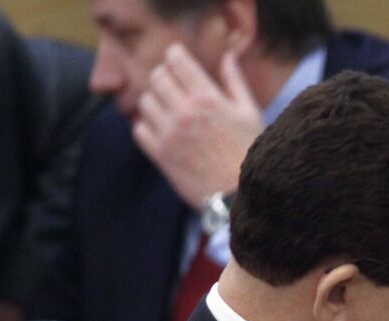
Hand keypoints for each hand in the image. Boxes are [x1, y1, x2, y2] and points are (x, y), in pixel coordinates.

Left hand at [133, 44, 263, 209]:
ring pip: (145, 101)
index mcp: (207, 98)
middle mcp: (184, 112)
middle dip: (165, 77)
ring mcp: (169, 133)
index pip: (176, 59)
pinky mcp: (161, 154)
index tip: (180, 63)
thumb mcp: (250, 113)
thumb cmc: (249, 153)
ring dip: (155, 102)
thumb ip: (235, 81)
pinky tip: (162, 131)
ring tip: (169, 111)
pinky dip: (147, 127)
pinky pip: (138, 129)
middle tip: (175, 87)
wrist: (241, 195)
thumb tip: (227, 56)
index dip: (176, 56)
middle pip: (157, 77)